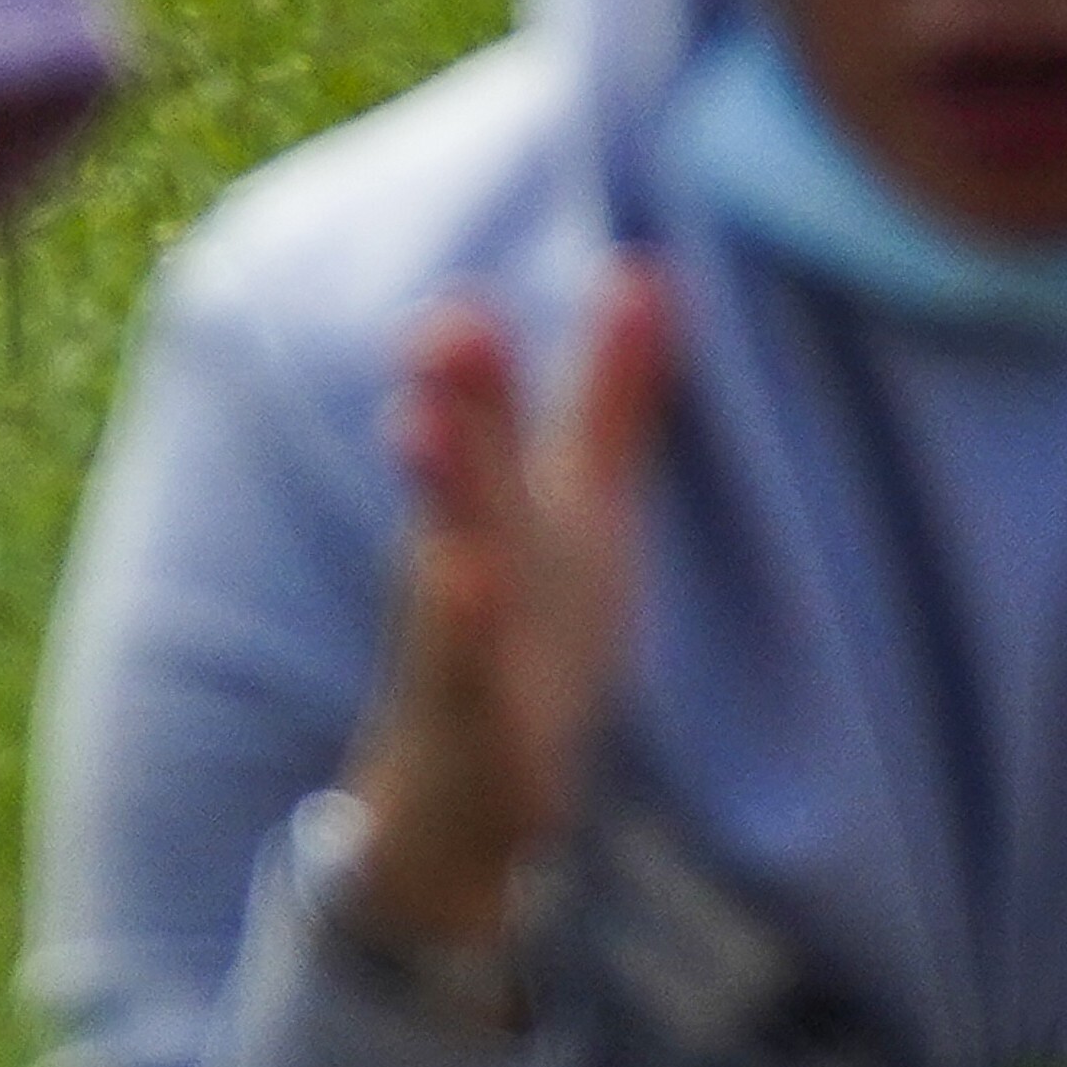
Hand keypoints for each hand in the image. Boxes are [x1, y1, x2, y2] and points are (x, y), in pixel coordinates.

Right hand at [337, 261, 670, 970]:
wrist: (464, 795)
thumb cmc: (530, 627)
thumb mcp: (582, 507)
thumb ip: (610, 395)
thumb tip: (648, 271)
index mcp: (509, 508)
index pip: (500, 420)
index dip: (493, 360)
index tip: (479, 287)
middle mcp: (472, 557)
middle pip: (472, 473)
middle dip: (462, 400)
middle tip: (452, 322)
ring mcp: (462, 642)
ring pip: (450, 561)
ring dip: (440, 496)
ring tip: (418, 425)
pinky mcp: (469, 722)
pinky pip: (465, 672)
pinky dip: (463, 629)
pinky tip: (466, 581)